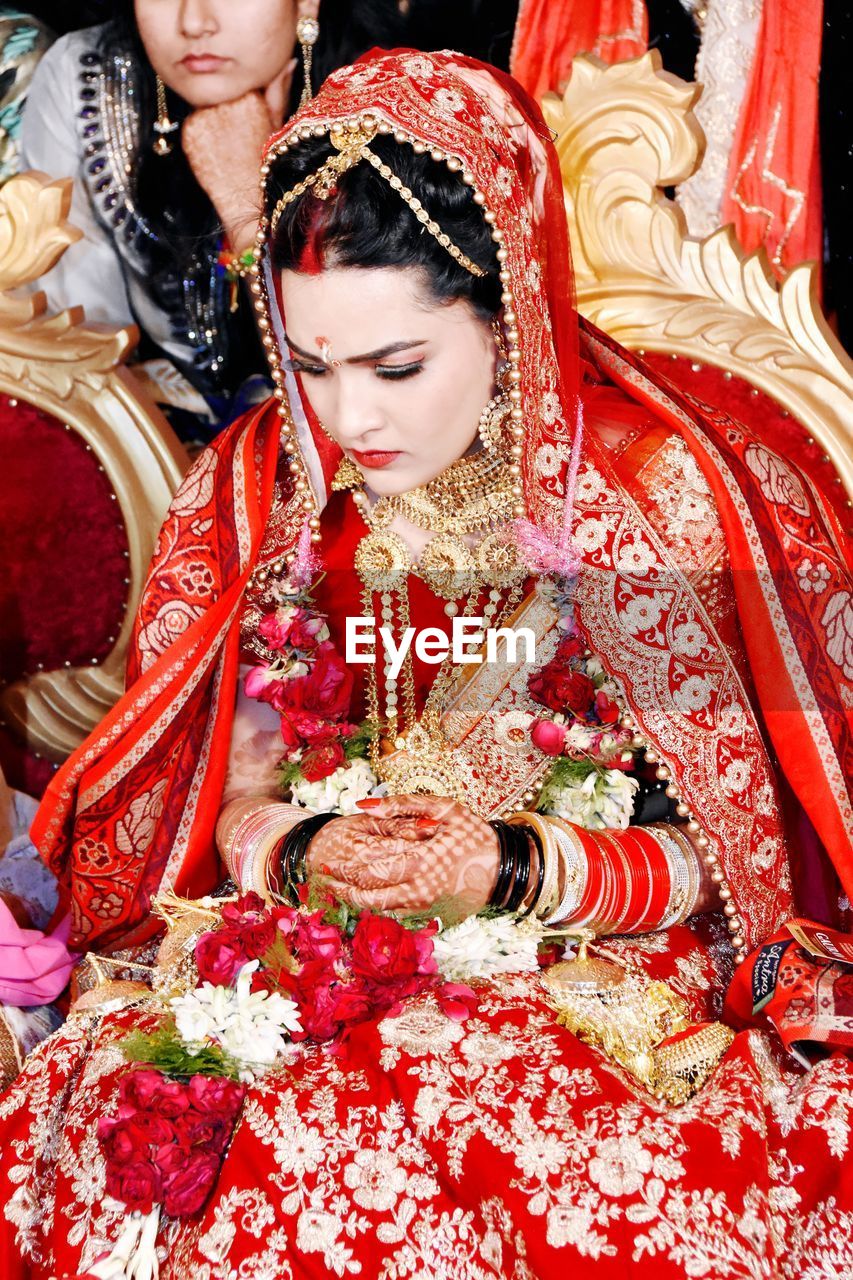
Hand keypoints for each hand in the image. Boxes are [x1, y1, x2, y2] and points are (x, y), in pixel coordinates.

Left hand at [183, 86, 290, 251]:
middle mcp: (225, 101)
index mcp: (249, 95)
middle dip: (229, 110)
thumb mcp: (280, 126)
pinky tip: (216, 154)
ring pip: (207, 108)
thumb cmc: (270, 168)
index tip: (252, 122)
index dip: (246, 102)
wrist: (248, 204)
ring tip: (230, 149)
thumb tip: (288, 62)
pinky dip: (201, 136)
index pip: (242, 84)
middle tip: (240, 139)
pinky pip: (193, 124)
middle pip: (223, 94)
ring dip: (214, 122)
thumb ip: (279, 90)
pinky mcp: (189, 132)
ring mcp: (204, 116)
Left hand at [307, 794, 499, 915]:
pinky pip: (399, 915)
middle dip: (342, 888)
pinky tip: (369, 897)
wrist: (506, 868)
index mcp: (420, 864)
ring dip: (357, 902)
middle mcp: (420, 891)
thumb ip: (402, 806)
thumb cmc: (475, 834)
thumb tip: (364, 806)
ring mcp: (427, 908)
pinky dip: (380, 908)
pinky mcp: (433, 917)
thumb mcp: (444, 810)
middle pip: (370, 897)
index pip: (370, 872)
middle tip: (323, 880)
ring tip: (338, 890)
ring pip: (382, 911)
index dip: (344, 870)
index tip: (326, 862)